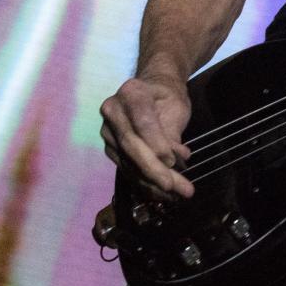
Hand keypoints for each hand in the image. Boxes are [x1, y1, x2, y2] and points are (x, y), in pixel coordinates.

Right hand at [100, 73, 194, 198]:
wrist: (151, 91)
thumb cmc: (167, 97)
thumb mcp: (176, 106)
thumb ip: (172, 132)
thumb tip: (175, 161)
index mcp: (131, 93)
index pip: (142, 122)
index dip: (156, 144)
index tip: (172, 161)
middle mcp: (113, 112)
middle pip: (131, 146)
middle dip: (153, 170)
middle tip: (174, 187)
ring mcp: (108, 132)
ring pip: (128, 162)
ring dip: (152, 183)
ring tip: (177, 195)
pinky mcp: (110, 149)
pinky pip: (127, 169)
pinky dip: (145, 183)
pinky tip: (164, 194)